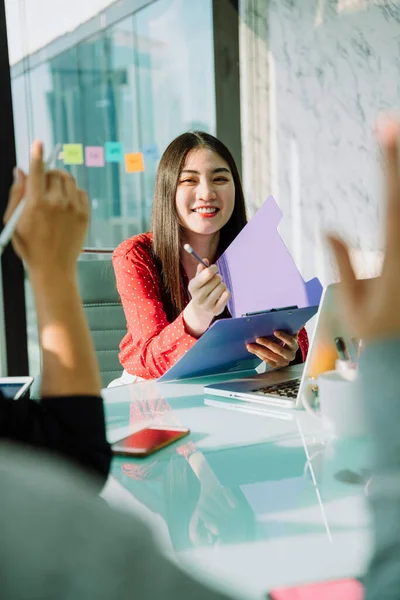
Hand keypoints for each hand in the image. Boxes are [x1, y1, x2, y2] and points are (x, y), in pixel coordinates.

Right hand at [4, 140, 88, 278]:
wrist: (53, 267)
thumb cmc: (30, 246)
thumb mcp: (14, 221)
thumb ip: (17, 194)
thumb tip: (20, 171)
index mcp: (36, 204)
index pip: (36, 172)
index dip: (36, 155)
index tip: (38, 143)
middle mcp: (56, 203)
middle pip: (54, 173)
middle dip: (47, 174)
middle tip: (42, 185)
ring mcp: (73, 208)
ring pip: (68, 179)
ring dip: (60, 180)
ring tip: (53, 193)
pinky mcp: (84, 215)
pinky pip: (80, 192)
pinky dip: (73, 192)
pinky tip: (65, 203)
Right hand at [183, 261, 229, 336]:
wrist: (200, 310)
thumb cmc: (200, 290)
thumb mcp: (198, 280)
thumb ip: (201, 270)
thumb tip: (205, 260)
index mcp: (193, 286)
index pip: (207, 273)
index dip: (213, 268)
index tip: (214, 268)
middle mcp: (198, 296)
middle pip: (216, 279)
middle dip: (218, 277)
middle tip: (216, 279)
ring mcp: (207, 305)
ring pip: (222, 286)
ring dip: (222, 284)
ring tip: (217, 287)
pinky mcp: (216, 310)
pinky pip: (227, 295)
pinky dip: (226, 292)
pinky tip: (221, 294)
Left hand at [247, 330, 298, 367]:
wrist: (287, 353)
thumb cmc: (285, 341)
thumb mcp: (288, 335)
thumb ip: (287, 328)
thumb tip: (285, 320)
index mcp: (294, 345)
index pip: (290, 341)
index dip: (283, 336)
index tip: (275, 332)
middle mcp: (290, 355)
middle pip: (279, 350)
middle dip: (267, 344)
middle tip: (258, 339)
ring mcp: (283, 362)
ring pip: (270, 356)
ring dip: (259, 350)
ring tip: (250, 345)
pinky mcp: (276, 366)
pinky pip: (266, 361)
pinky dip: (258, 355)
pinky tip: (252, 350)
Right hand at [328, 117, 399, 340]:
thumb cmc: (381, 334)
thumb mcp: (353, 308)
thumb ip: (343, 264)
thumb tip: (328, 228)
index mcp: (396, 259)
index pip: (393, 203)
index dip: (390, 165)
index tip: (385, 130)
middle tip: (391, 121)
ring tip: (395, 139)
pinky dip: (399, 197)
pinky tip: (394, 182)